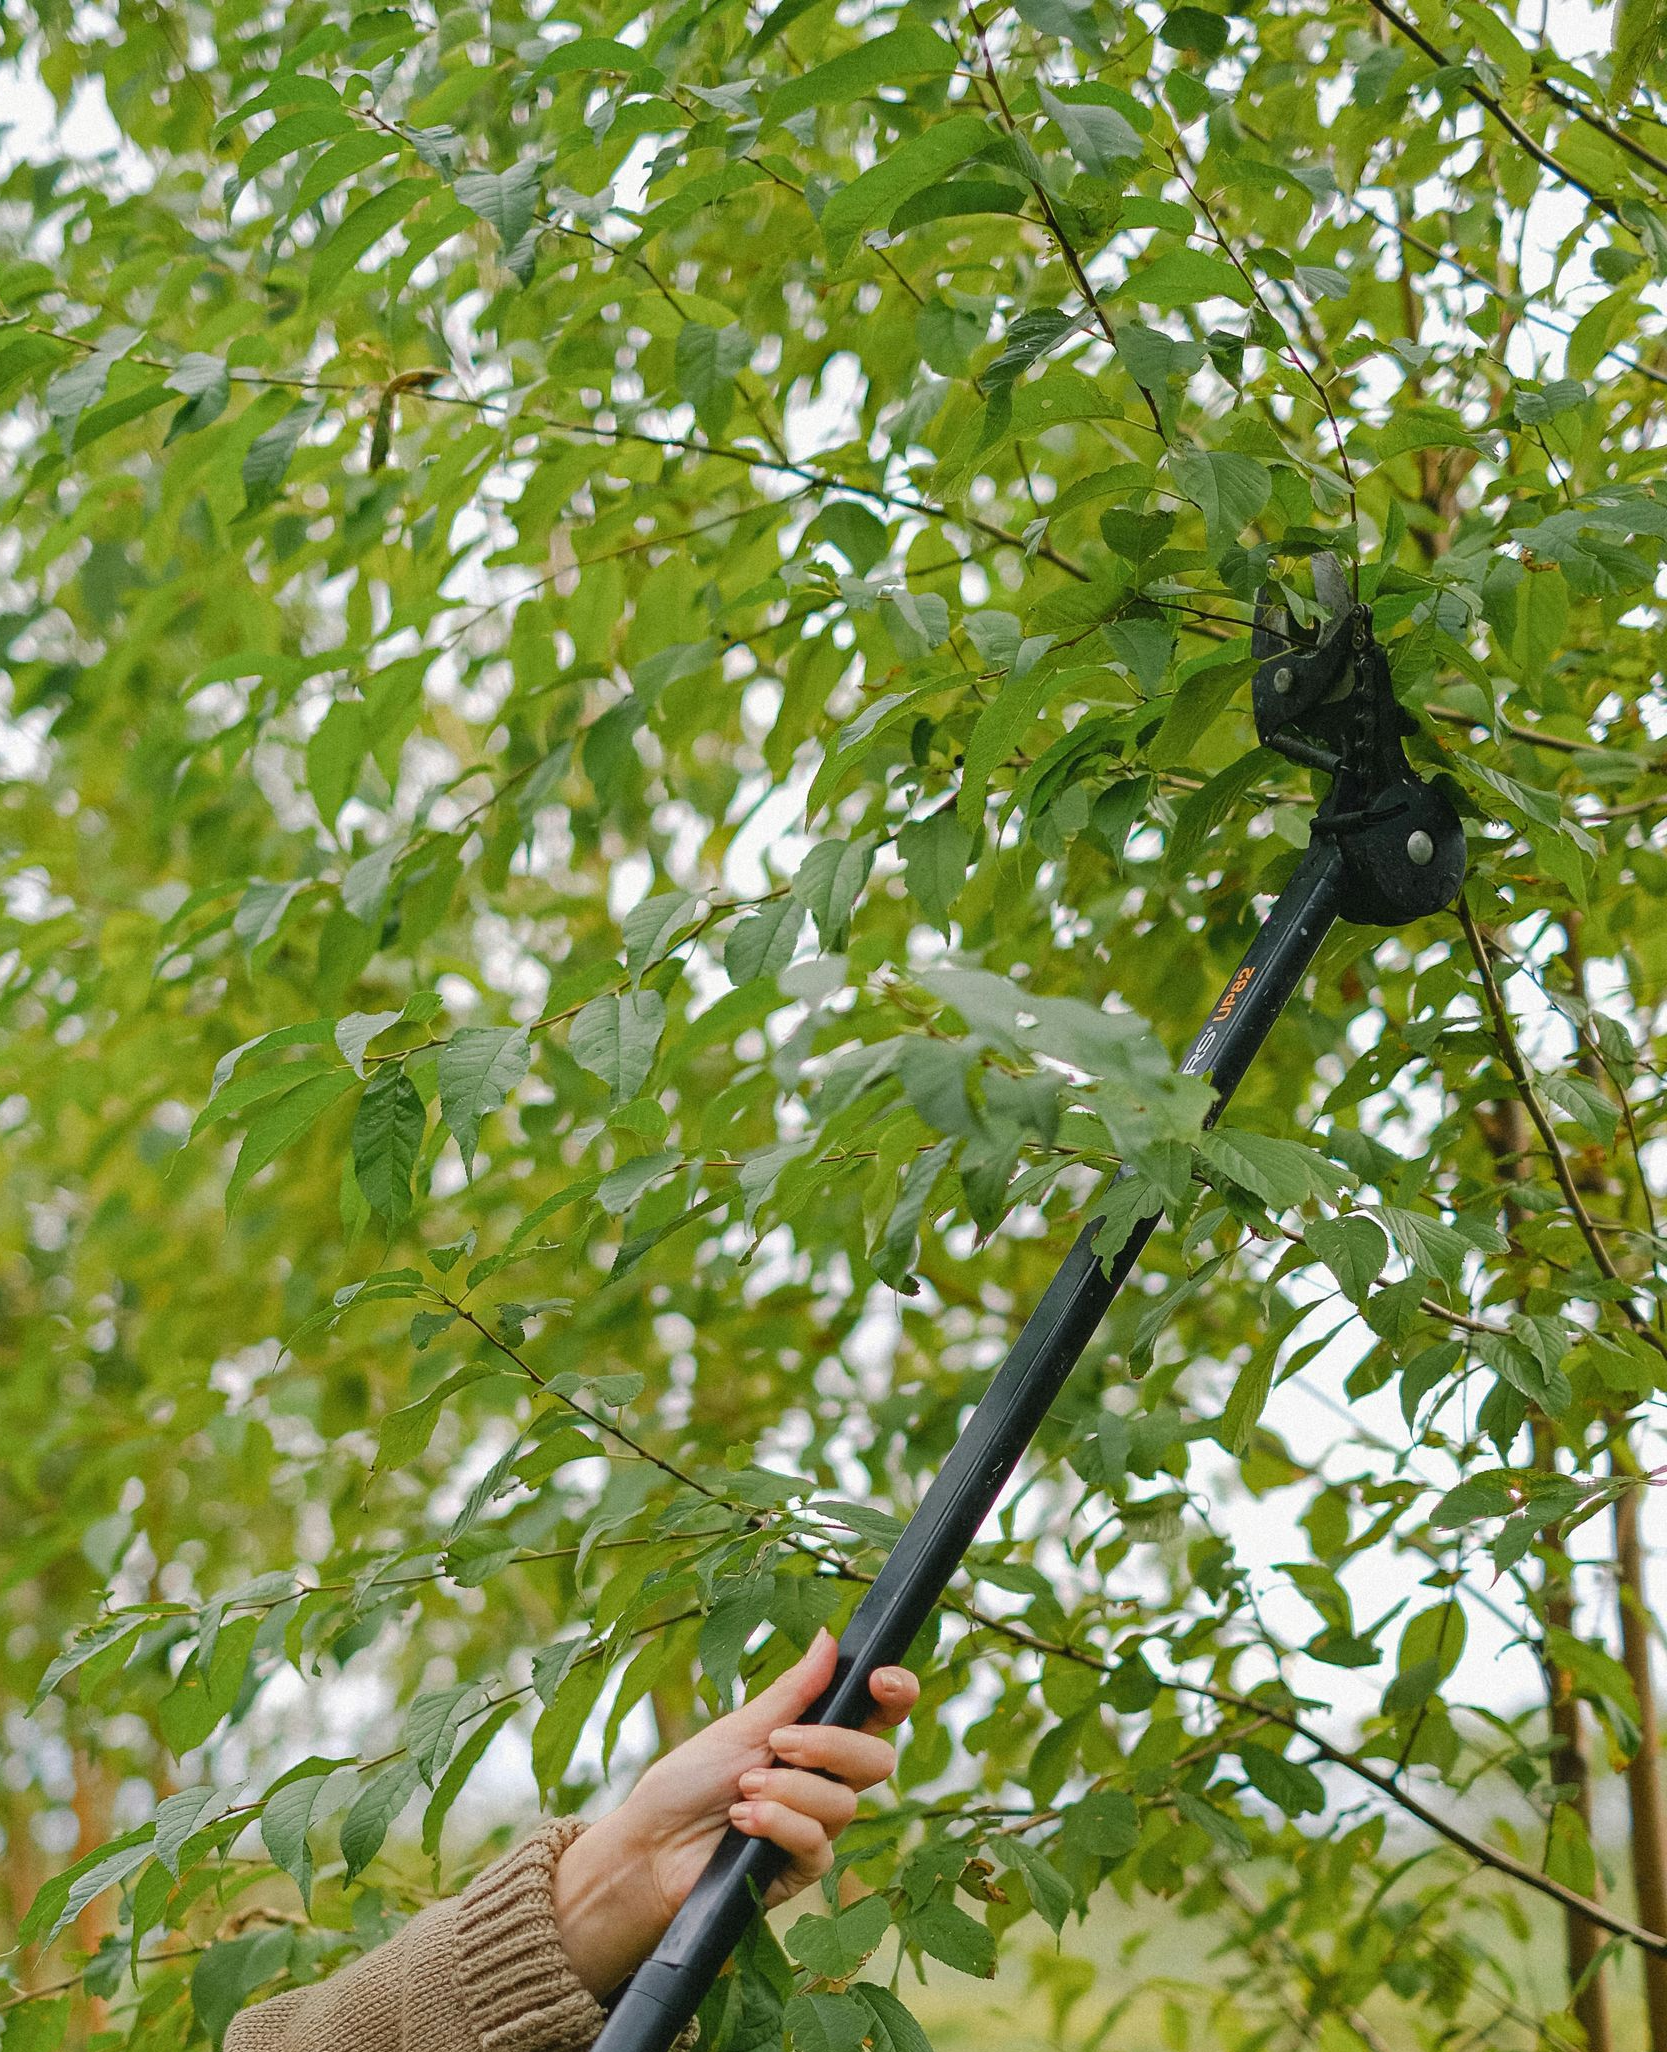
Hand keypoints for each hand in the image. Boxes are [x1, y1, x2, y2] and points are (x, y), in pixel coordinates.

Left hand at [551, 1629, 917, 1997]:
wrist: (649, 1847)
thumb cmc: (689, 1781)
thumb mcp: (740, 1728)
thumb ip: (793, 1692)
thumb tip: (831, 1638)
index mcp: (814, 1736)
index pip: (876, 1714)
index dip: (895, 1693)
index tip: (880, 1680)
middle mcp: (825, 1779)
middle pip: (877, 1759)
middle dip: (832, 1746)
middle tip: (781, 1744)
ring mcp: (817, 1825)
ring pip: (844, 1803)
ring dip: (790, 1790)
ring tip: (743, 1789)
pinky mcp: (802, 1868)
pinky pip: (817, 1844)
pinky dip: (778, 1824)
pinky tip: (743, 1821)